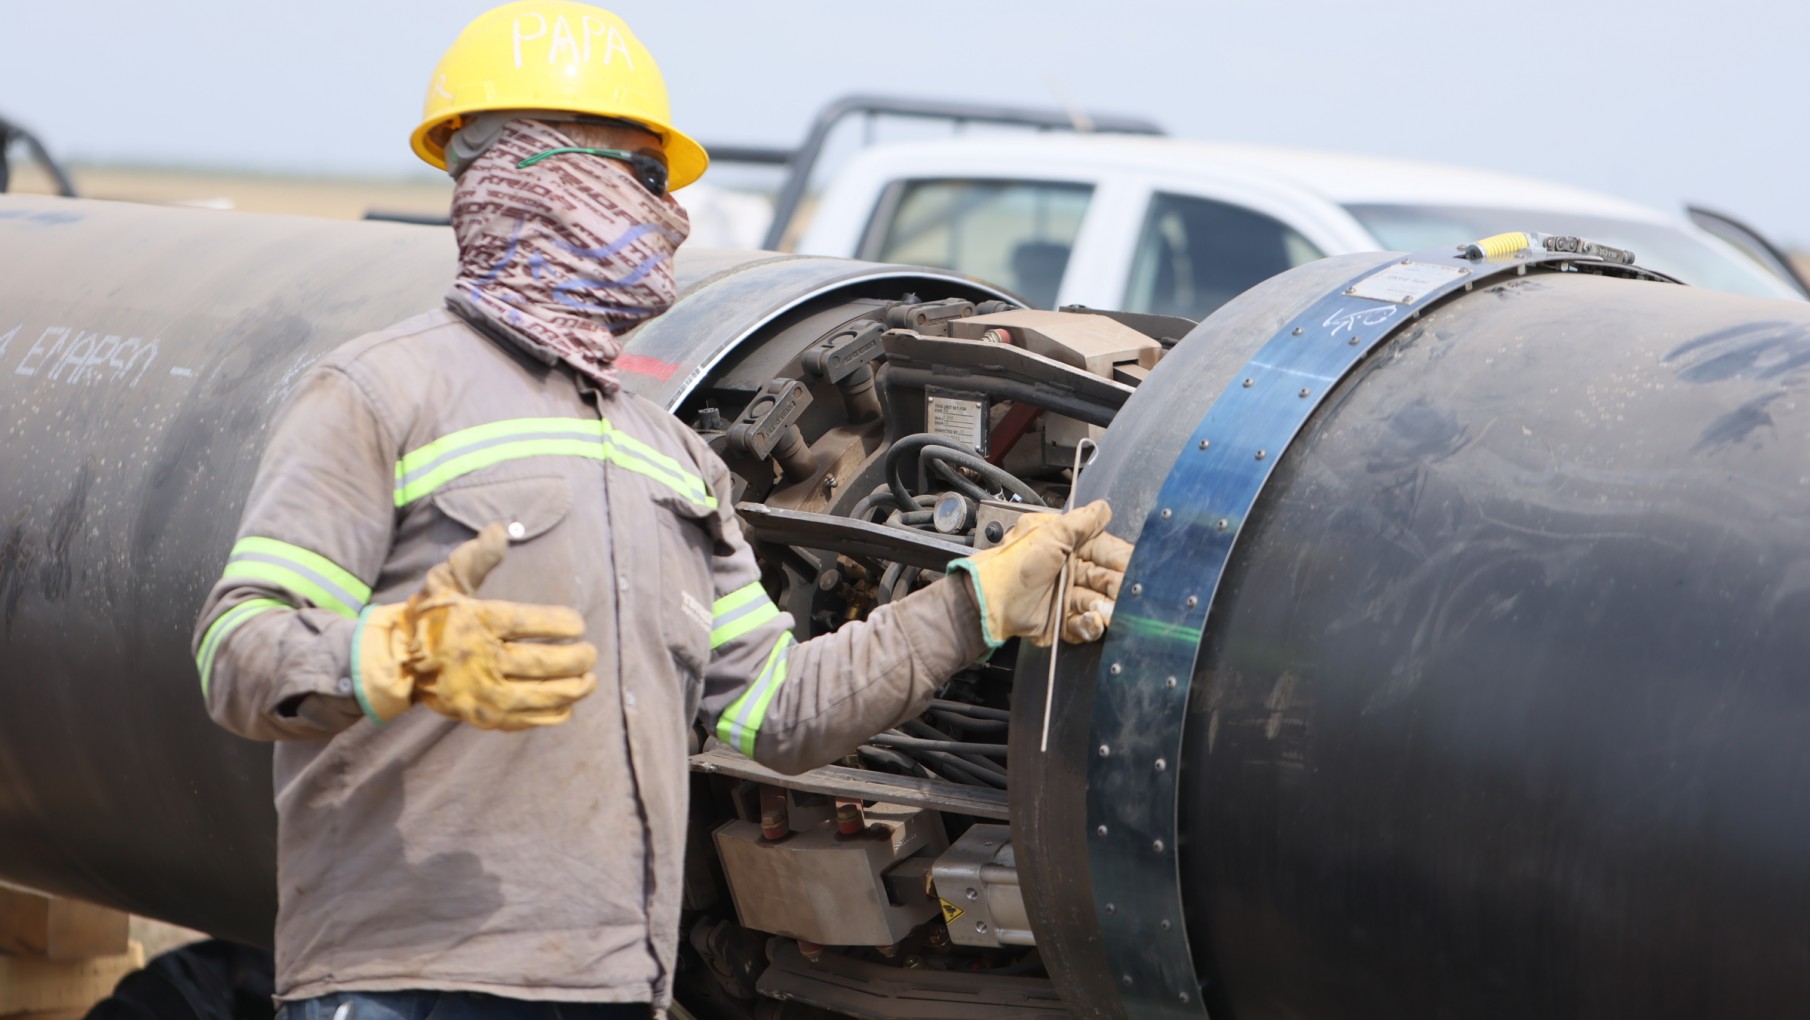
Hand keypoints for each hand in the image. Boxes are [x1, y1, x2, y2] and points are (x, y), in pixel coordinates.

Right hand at [356, 523, 597, 729]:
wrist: (399, 662)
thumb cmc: (430, 618)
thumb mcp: (447, 581)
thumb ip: (477, 557)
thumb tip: (502, 528)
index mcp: (477, 622)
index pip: (528, 623)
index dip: (560, 623)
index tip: (578, 624)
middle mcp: (481, 659)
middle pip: (541, 663)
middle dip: (575, 659)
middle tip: (591, 653)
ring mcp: (483, 693)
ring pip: (540, 695)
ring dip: (572, 688)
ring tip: (589, 679)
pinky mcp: (483, 716)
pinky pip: (526, 719)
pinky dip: (552, 713)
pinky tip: (568, 704)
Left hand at [950, 500, 1133, 647]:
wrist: (989, 602)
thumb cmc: (1012, 565)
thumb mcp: (1048, 534)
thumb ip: (1079, 522)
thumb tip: (1102, 508)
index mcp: (1068, 545)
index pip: (1105, 550)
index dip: (1121, 558)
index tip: (1137, 565)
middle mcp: (1070, 570)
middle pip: (1106, 578)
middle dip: (1118, 585)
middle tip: (1128, 592)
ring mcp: (1066, 596)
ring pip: (1099, 602)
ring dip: (1106, 606)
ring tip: (1110, 610)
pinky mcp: (1061, 620)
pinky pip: (1084, 624)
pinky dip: (1090, 624)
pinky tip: (1092, 620)